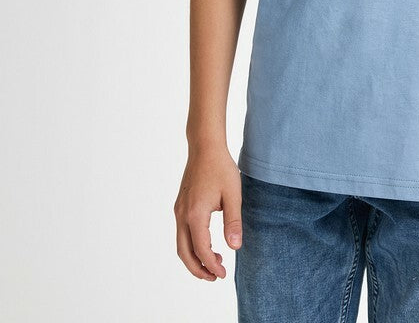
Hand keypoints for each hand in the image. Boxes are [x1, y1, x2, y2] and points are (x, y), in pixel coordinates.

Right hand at [174, 145, 243, 279]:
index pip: (201, 250)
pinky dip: (191, 244)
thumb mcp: (233, 195)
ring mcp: (179, 210)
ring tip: (214, 262)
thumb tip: (234, 248)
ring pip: (180, 244)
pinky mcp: (180, 205)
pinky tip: (207, 243)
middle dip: (198, 269)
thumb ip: (233, 222)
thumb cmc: (221, 168)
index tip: (223, 274)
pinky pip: (181, 232)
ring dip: (194, 258)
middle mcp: (182, 215)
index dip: (211, 266)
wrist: (205, 146)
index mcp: (195, 214)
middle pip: (184, 253)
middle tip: (216, 276)